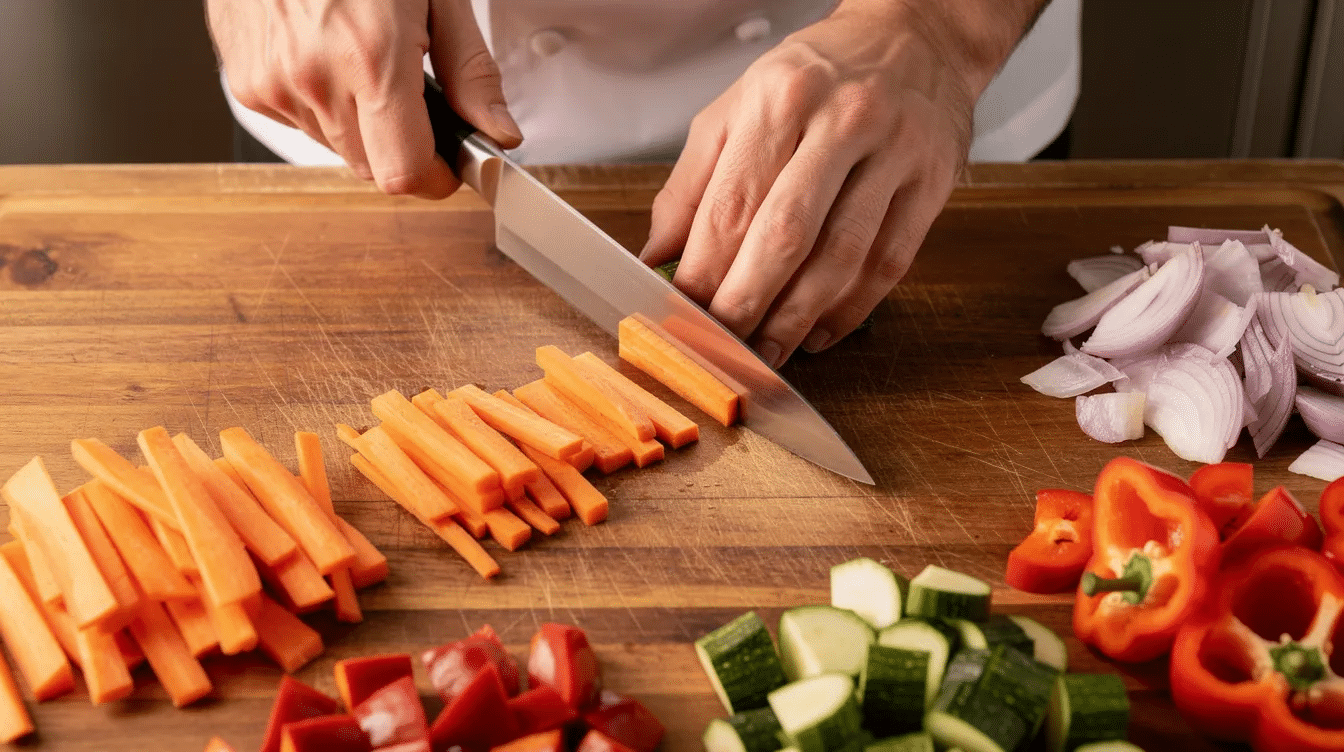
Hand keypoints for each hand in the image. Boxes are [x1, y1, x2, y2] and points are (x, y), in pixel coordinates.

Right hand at [206, 0, 522, 197]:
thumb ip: (471, 72)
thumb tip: (498, 132)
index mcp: (370, 59)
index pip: (404, 173)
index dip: (436, 178)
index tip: (451, 164)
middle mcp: (313, 80)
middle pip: (373, 167)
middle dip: (402, 147)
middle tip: (414, 96)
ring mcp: (272, 84)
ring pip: (336, 147)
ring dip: (360, 124)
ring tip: (364, 59)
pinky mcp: (245, 82)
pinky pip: (298, 121)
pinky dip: (321, 103)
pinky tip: (327, 53)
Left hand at [640, 0, 1039, 365]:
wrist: (916, 38)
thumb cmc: (817, 76)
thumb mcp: (737, 108)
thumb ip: (691, 184)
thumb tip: (656, 257)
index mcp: (780, 99)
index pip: (731, 205)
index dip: (703, 273)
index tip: (681, 313)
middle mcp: (841, 121)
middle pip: (786, 235)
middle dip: (747, 305)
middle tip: (722, 348)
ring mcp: (895, 152)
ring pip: (842, 258)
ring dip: (799, 319)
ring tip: (768, 352)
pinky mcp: (933, 182)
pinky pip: (889, 263)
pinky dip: (851, 310)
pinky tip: (820, 331)